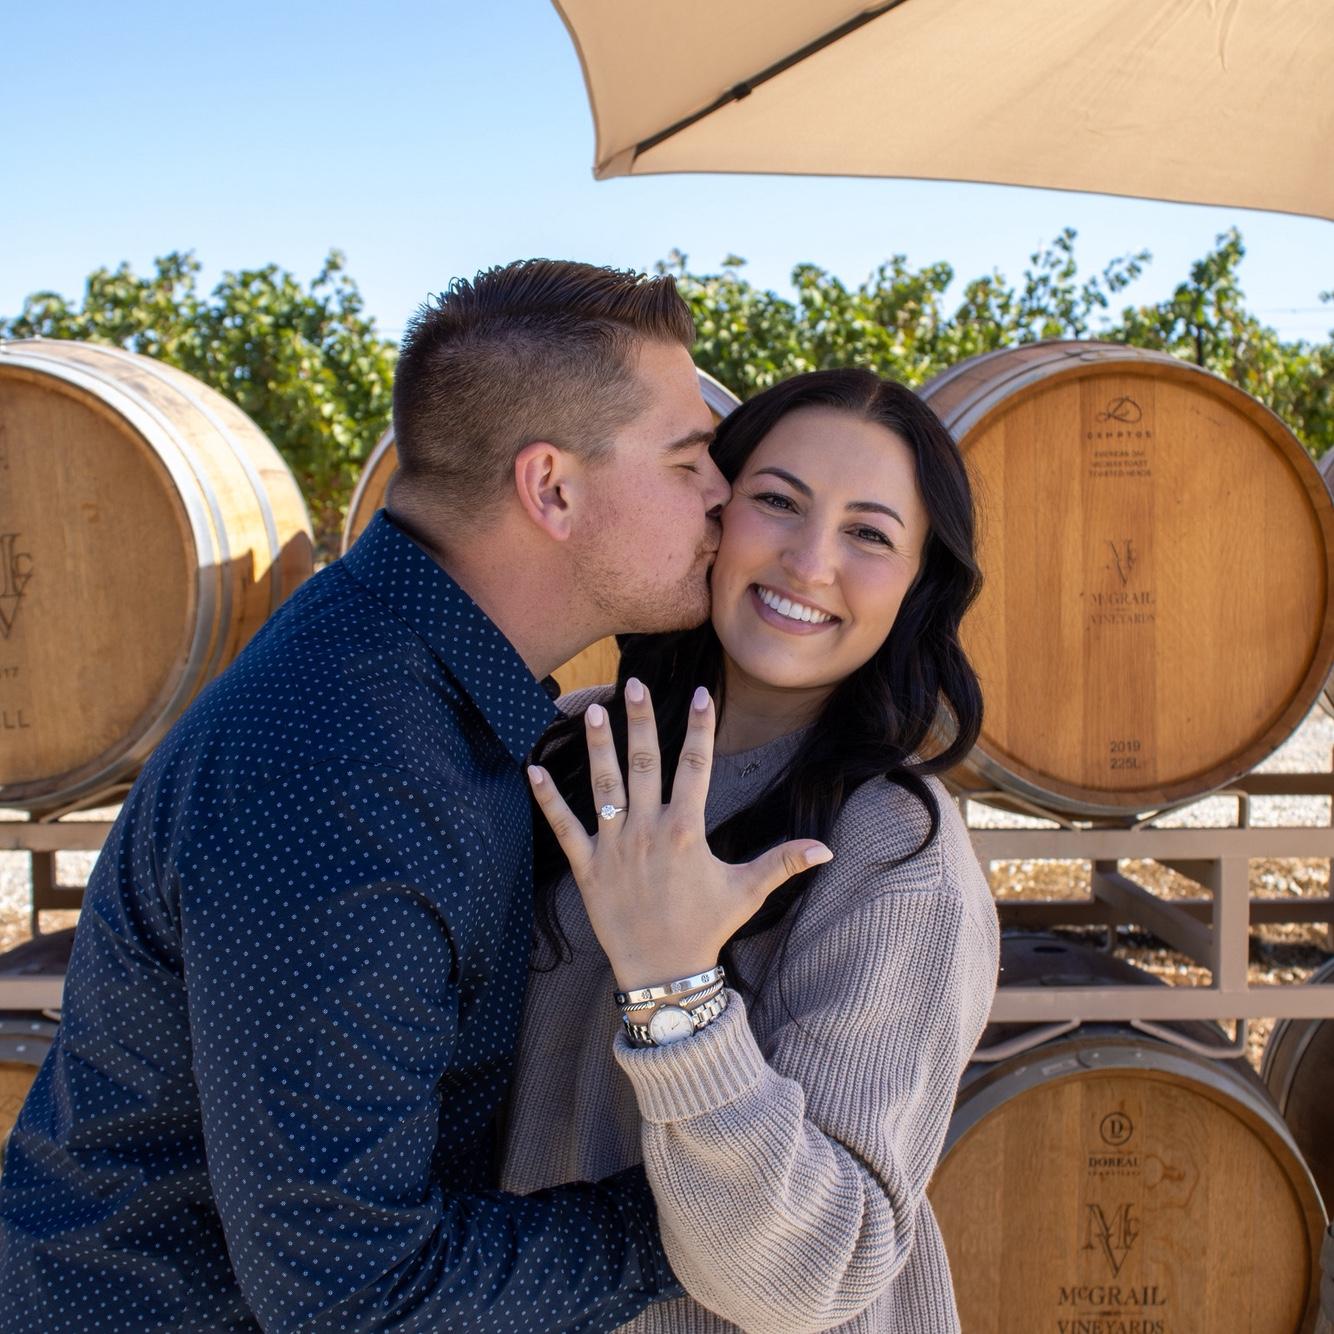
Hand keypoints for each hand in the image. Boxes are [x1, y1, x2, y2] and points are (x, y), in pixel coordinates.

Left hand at [527, 679, 831, 990]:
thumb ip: (783, 862)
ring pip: (604, 786)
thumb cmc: (707, 928)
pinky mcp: (587, 866)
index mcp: (686, 829)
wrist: (663, 972)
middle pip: (645, 763)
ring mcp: (614, 846)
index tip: (701, 695)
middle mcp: (648, 830)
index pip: (696, 766)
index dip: (699, 728)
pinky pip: (563, 827)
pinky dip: (547, 799)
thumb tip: (826, 848)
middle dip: (640, 721)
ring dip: (598, 747)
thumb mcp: (747, 892)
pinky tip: (533, 769)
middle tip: (634, 684)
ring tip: (595, 711)